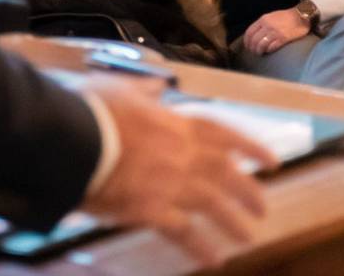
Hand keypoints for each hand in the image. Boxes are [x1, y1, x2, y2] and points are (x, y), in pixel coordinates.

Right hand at [81, 74, 277, 266]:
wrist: (72, 139)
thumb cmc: (93, 110)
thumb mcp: (121, 88)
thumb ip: (144, 90)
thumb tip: (158, 85)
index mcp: (175, 124)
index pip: (222, 135)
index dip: (249, 148)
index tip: (271, 161)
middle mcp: (181, 154)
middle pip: (225, 174)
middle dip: (247, 191)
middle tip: (262, 208)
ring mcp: (169, 184)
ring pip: (212, 204)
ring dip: (233, 221)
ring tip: (248, 237)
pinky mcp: (150, 210)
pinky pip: (182, 231)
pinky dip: (200, 246)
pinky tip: (213, 258)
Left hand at [243, 9, 310, 55]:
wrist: (301, 16)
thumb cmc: (286, 17)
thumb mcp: (271, 16)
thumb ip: (262, 24)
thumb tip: (254, 34)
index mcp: (263, 19)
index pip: (249, 32)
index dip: (246, 41)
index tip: (247, 46)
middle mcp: (267, 25)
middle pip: (254, 40)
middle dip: (252, 48)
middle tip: (253, 52)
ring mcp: (275, 32)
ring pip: (261, 45)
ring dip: (259, 51)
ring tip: (260, 53)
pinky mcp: (283, 38)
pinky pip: (272, 47)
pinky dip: (268, 50)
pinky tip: (268, 51)